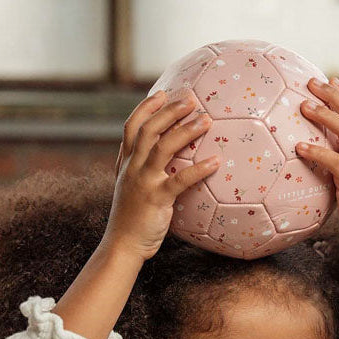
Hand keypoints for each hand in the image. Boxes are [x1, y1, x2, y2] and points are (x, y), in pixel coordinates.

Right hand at [105, 90, 220, 259]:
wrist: (122, 245)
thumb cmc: (132, 219)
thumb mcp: (131, 188)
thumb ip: (140, 170)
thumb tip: (160, 158)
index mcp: (126, 163)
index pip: (132, 127)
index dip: (146, 108)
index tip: (162, 93)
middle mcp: (132, 168)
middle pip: (148, 130)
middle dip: (169, 111)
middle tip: (191, 99)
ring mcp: (143, 182)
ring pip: (162, 147)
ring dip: (185, 131)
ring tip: (206, 120)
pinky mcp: (155, 199)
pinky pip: (180, 180)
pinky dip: (198, 169)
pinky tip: (216, 162)